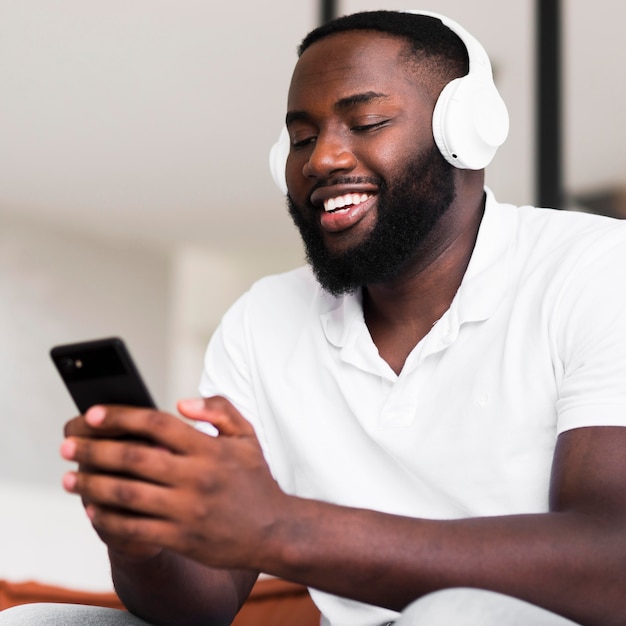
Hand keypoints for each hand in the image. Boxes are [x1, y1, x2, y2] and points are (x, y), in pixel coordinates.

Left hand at [61, 397, 286, 569]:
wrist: (274, 530)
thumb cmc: (255, 479)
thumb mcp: (247, 435)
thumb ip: (219, 409)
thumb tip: (181, 402)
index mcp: (209, 448)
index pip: (157, 424)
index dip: (122, 417)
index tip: (93, 414)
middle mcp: (196, 477)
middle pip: (133, 458)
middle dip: (93, 450)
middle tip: (67, 445)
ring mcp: (187, 510)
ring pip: (127, 495)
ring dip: (91, 484)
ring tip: (68, 477)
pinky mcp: (181, 539)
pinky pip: (134, 529)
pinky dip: (107, 520)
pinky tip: (92, 509)